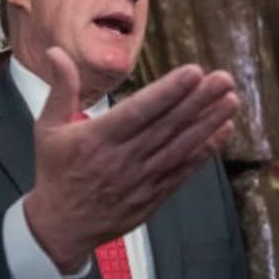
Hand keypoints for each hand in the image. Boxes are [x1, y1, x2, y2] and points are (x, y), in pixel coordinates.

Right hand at [23, 47, 238, 272]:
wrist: (60, 227)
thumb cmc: (55, 172)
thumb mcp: (47, 129)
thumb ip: (60, 89)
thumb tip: (55, 51)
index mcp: (96, 139)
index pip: (138, 111)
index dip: (168, 92)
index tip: (193, 72)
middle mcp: (121, 159)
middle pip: (166, 126)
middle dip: (198, 101)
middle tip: (224, 79)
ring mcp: (139, 180)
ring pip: (179, 148)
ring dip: (208, 124)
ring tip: (231, 100)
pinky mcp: (152, 197)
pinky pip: (182, 172)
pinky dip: (204, 153)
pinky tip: (222, 132)